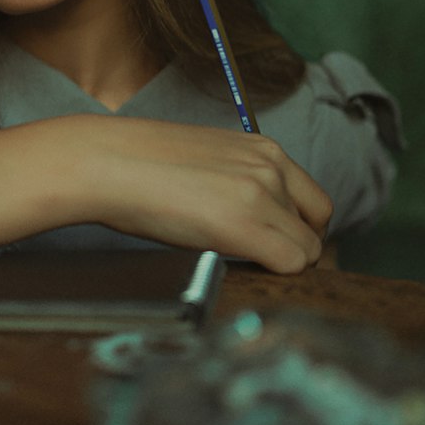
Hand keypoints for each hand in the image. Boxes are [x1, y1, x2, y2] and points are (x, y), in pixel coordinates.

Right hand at [77, 116, 331, 272]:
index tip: (276, 245)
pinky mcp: (246, 225)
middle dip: (296, 248)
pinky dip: (272, 275)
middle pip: (317, 226)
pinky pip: (291, 264)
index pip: (312, 200)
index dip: (297, 229)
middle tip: (261, 264)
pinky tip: (238, 269)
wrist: (107, 161)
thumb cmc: (139, 164)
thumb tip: (253, 220)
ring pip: (307, 250)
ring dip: (280, 263)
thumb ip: (240, 182)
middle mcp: (272, 168)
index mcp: (264, 149)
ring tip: (238, 264)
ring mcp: (262, 195)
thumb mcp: (206, 161)